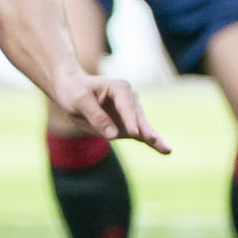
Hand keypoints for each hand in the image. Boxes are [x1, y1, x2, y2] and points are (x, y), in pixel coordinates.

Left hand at [51, 71, 170, 153]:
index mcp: (119, 88)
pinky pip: (141, 134)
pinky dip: (152, 142)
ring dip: (152, 138)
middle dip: (145, 130)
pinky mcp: (129, 124)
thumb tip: (113, 135)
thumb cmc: (74, 91)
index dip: (130, 120)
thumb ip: (96, 116)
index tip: (134, 134)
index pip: (126, 106)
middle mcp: (130, 98)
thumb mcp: (79, 101)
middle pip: (138, 117)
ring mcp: (131, 112)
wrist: (71, 90)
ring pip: (142, 127)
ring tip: (166, 150)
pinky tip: (165, 150)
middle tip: (152, 140)